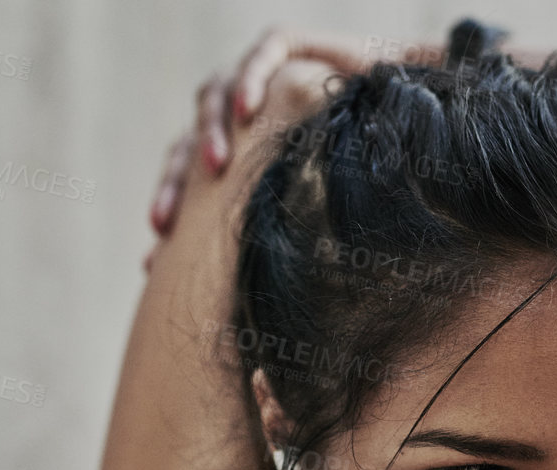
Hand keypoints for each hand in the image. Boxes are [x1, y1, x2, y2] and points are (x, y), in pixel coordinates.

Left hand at [143, 28, 402, 271]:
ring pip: (212, 97)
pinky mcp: (285, 47)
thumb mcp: (315, 215)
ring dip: (210, 131)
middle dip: (174, 185)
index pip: (184, 187)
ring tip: (216, 163)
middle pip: (184, 147)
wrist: (403, 107)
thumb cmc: (359, 169)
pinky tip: (249, 107)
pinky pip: (262, 55)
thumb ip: (288, 247)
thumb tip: (277, 335)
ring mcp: (254, 80)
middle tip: (167, 223)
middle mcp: (232, 118)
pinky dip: (252, 79)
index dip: (170, 219)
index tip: (152, 260)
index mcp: (227, 159)